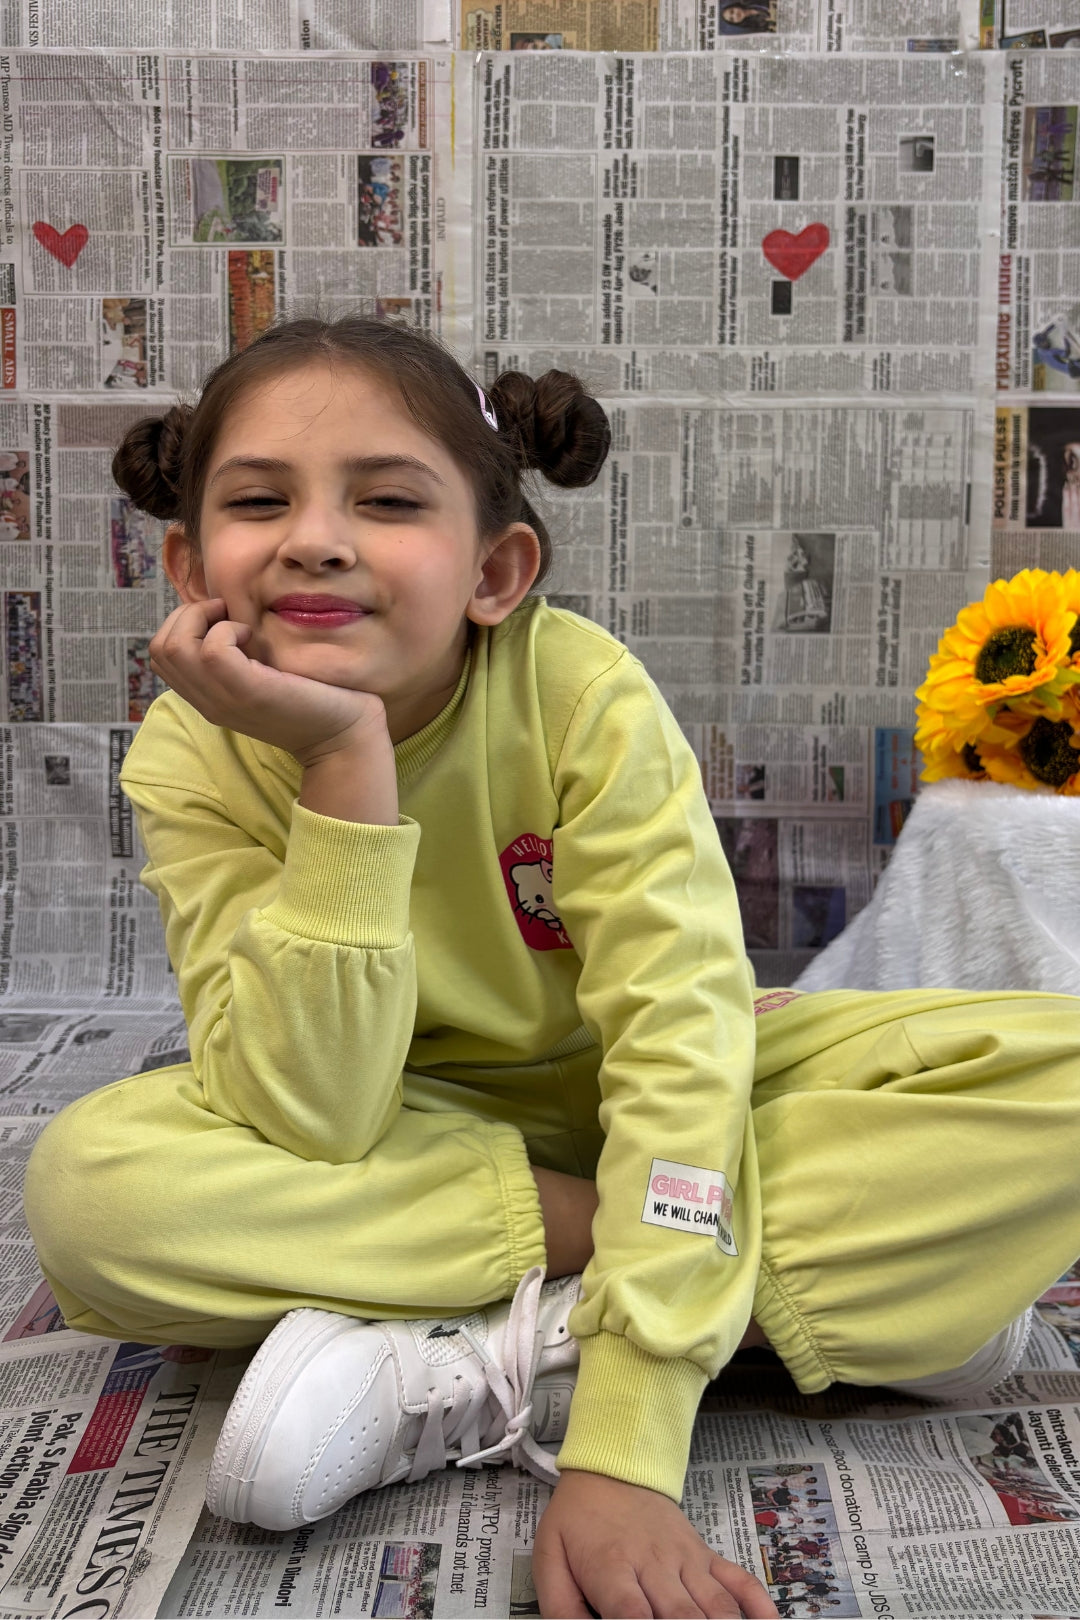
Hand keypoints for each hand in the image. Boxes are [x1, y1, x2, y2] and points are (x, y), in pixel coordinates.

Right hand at [148, 598, 387, 764]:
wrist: (344, 735)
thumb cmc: (312, 698)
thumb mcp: (261, 676)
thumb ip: (236, 656)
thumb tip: (220, 614)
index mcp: (207, 697)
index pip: (160, 654)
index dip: (182, 624)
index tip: (220, 619)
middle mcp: (208, 702)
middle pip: (159, 648)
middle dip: (187, 616)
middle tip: (227, 615)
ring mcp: (224, 700)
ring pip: (174, 647)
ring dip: (203, 620)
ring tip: (239, 626)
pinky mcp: (250, 692)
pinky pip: (212, 651)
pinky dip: (228, 630)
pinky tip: (253, 636)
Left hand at [532, 1470, 778, 1618]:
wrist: (613, 1466)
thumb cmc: (578, 1518)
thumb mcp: (549, 1555)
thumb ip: (560, 1606)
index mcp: (612, 1566)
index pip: (631, 1613)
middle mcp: (654, 1564)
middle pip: (681, 1616)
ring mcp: (686, 1559)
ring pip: (715, 1605)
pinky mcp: (705, 1555)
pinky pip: (739, 1580)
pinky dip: (758, 1605)